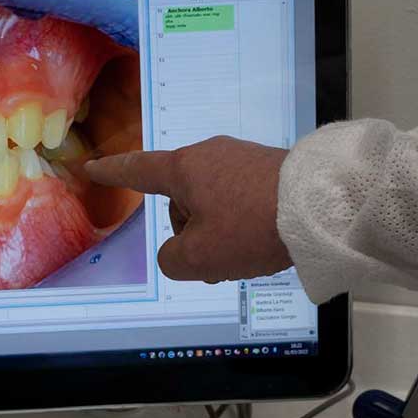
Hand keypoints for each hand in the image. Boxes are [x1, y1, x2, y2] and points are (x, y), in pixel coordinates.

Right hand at [81, 136, 290, 281]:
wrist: (323, 208)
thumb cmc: (250, 228)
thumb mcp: (199, 258)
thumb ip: (171, 260)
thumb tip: (177, 253)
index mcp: (183, 169)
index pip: (136, 170)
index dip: (112, 172)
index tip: (93, 166)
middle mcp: (209, 155)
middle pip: (181, 198)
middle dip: (190, 231)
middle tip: (212, 261)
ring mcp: (241, 158)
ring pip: (212, 202)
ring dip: (217, 231)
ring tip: (244, 254)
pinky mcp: (269, 168)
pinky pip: (239, 198)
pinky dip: (241, 222)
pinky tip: (261, 240)